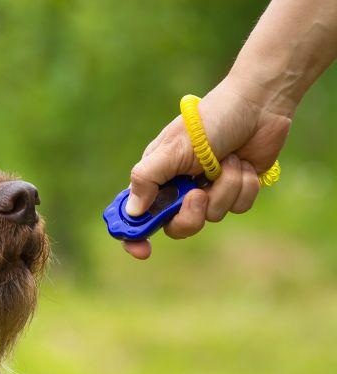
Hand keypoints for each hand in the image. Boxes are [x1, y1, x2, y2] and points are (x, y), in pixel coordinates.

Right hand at [122, 77, 291, 258]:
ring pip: (212, 216)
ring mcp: (208, 190)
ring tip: (227, 160)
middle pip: (176, 226)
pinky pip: (238, 207)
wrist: (258, 106)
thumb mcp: (172, 149)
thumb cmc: (209, 121)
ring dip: (225, 188)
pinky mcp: (234, 190)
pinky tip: (243, 163)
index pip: (136, 214)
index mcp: (156, 177)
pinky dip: (243, 186)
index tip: (143, 251)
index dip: (134, 235)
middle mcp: (179, 188)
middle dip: (191, 214)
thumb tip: (132, 212)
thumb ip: (146, 179)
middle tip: (198, 194)